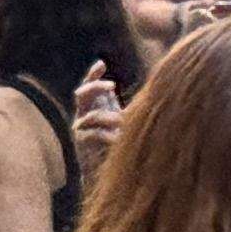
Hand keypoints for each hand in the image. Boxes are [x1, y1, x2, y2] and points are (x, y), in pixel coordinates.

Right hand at [71, 67, 122, 184]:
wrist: (109, 167)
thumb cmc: (121, 141)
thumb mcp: (127, 121)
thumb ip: (130, 108)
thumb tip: (150, 91)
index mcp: (96, 105)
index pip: (90, 85)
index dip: (93, 74)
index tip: (101, 64)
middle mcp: (85, 113)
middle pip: (82, 94)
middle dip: (95, 86)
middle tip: (112, 85)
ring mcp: (81, 128)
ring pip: (90, 114)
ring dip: (109, 115)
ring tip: (125, 120)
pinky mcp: (81, 143)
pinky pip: (92, 134)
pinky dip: (107, 134)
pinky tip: (119, 137)